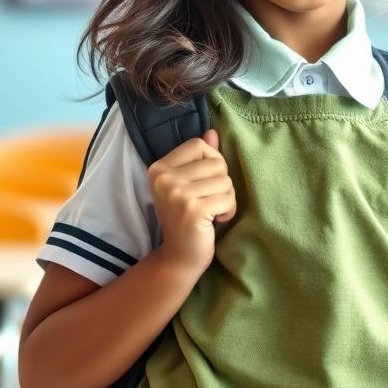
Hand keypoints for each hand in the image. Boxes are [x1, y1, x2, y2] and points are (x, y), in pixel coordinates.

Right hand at [149, 128, 235, 273]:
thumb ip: (200, 158)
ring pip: (225, 180)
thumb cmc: (188, 217)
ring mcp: (177, 194)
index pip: (199, 145)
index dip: (212, 161)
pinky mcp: (193, 210)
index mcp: (159, 168)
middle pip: (216, 163)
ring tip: (212, 211)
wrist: (180, 256)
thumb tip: (212, 131)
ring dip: (226, 198)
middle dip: (222, 183)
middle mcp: (164, 178)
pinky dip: (228, 210)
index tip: (206, 182)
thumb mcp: (190, 184)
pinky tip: (215, 220)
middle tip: (209, 201)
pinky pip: (228, 198)